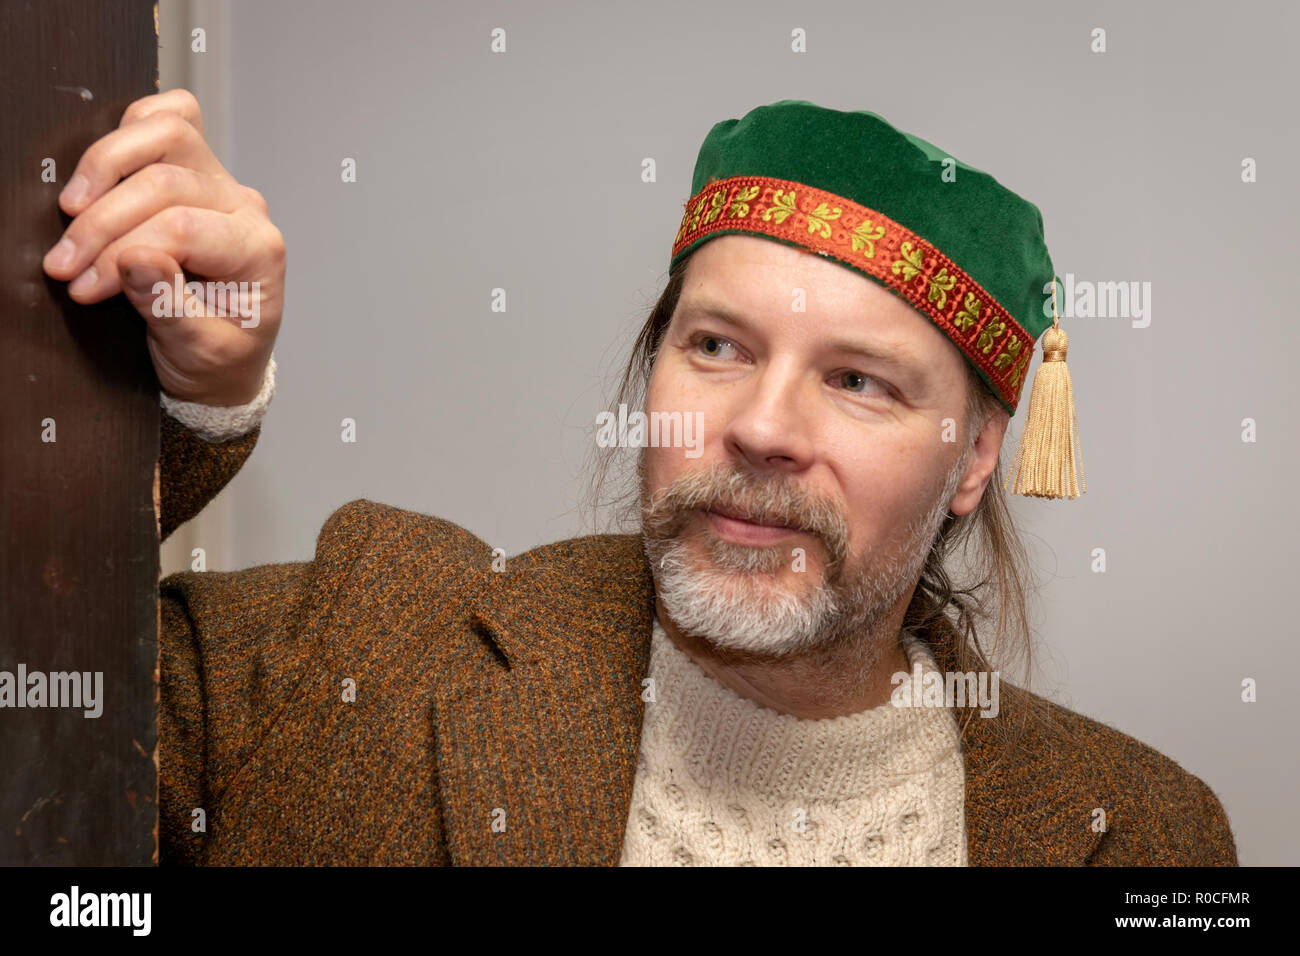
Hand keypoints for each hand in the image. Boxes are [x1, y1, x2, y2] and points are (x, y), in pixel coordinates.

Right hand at [42, 88, 283, 405]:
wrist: (225, 361)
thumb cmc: (218, 356)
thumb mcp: (197, 351)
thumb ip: (168, 306)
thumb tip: (135, 259)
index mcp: (257, 251)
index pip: (181, 229)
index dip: (120, 253)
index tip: (82, 286)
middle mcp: (244, 207)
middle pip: (165, 181)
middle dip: (102, 223)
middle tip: (63, 264)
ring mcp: (221, 183)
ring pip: (168, 132)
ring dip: (107, 165)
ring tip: (70, 210)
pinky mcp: (195, 172)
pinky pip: (171, 120)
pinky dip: (131, 129)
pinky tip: (100, 171)